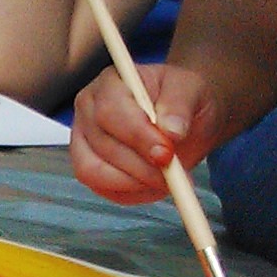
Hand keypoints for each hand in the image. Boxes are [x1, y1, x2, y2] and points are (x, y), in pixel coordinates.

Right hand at [70, 55, 236, 202]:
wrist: (184, 119)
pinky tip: (154, 184)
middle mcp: (88, 110)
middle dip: (141, 166)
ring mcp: (83, 141)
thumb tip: (171, 131)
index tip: (166, 153)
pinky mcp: (87, 167)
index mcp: (109, 83)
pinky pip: (102, 189)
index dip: (138, 137)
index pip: (110, 112)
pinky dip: (131, 193)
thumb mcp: (192, 90)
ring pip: (94, 172)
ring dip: (135, 183)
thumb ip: (180, 105)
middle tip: (174, 175)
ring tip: (167, 180)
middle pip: (103, 145)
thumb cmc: (184, 100)